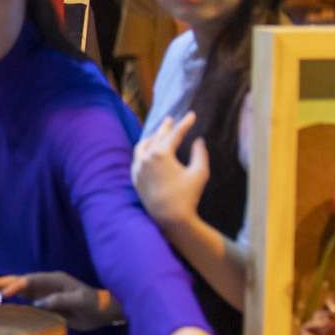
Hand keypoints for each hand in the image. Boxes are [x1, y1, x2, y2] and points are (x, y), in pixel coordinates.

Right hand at [0, 272, 120, 329]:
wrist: (102, 311)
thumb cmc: (93, 305)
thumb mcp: (80, 302)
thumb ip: (60, 300)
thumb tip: (37, 304)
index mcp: (53, 280)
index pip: (30, 281)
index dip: (16, 286)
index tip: (3, 294)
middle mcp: (45, 283)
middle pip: (19, 281)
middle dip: (0, 282)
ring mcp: (43, 291)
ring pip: (18, 288)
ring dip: (1, 288)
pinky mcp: (43, 301)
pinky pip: (23, 298)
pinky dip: (9, 297)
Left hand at [133, 112, 208, 229]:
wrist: (170, 218)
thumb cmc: (187, 196)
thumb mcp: (199, 173)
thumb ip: (200, 154)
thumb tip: (199, 141)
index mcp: (161, 154)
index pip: (174, 134)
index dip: (184, 124)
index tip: (192, 115)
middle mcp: (146, 158)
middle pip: (156, 136)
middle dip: (166, 127)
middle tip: (171, 120)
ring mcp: (138, 168)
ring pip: (143, 146)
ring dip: (152, 137)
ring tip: (159, 133)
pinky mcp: (135, 178)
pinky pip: (137, 158)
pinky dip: (143, 150)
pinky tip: (148, 150)